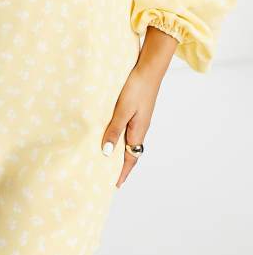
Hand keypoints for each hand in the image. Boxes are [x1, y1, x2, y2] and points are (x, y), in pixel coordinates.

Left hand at [100, 65, 162, 187]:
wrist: (148, 69)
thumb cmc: (136, 88)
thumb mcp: (122, 110)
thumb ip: (114, 130)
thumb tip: (107, 153)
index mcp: (138, 131)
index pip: (130, 158)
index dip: (122, 172)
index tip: (114, 184)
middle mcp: (140, 128)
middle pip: (130, 152)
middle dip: (120, 164)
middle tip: (107, 174)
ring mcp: (139, 119)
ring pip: (128, 140)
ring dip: (119, 150)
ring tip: (106, 157)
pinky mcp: (136, 110)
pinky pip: (128, 129)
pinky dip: (119, 136)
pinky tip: (110, 132)